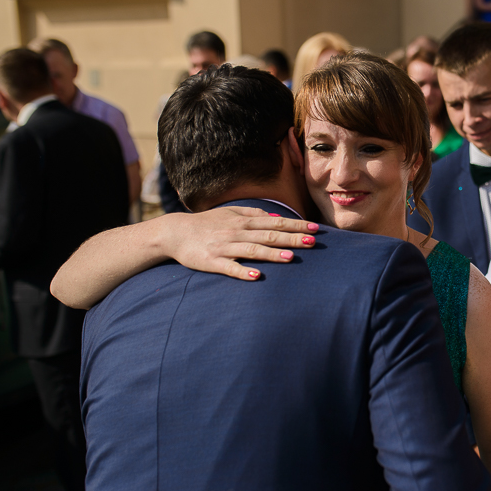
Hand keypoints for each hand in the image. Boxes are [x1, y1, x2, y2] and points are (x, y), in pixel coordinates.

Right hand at [159, 206, 318, 280]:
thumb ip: (254, 214)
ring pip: (252, 250)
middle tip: (313, 242)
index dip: (296, 226)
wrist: (175, 232)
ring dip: (272, 253)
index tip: (316, 229)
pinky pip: (230, 268)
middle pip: (269, 235)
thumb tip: (277, 218)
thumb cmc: (207, 223)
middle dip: (292, 238)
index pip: (276, 223)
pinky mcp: (212, 262)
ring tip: (290, 257)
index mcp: (244, 221)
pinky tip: (257, 276)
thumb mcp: (231, 213)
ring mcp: (225, 247)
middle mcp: (237, 232)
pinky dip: (243, 271)